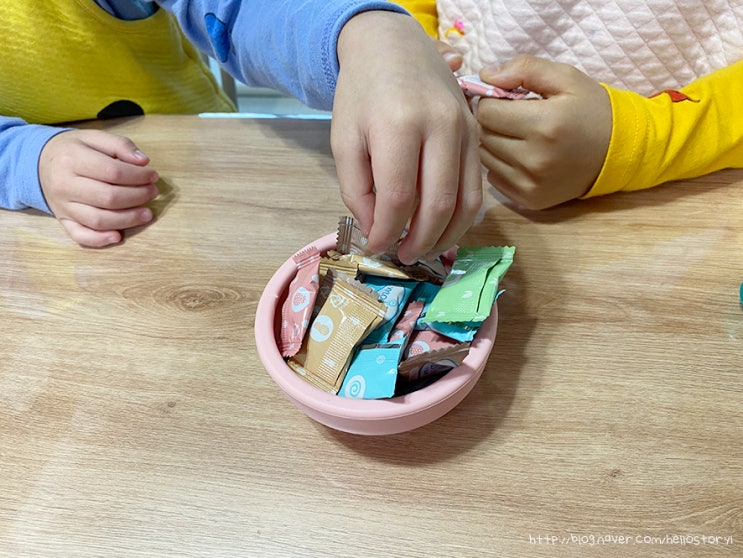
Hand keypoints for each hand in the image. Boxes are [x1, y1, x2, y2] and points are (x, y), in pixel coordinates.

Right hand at [39, 130, 159, 246]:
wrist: (39, 162)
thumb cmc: (74, 150)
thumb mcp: (94, 138)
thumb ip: (120, 145)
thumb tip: (143, 161)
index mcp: (72, 159)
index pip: (112, 172)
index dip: (138, 176)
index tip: (153, 175)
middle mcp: (64, 184)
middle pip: (108, 198)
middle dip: (138, 197)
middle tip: (153, 192)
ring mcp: (62, 205)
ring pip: (98, 220)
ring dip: (128, 220)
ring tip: (147, 213)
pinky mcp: (62, 220)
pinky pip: (80, 235)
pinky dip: (100, 239)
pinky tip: (118, 236)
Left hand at [332, 11, 481, 264]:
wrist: (393, 46)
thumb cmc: (362, 94)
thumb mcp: (344, 139)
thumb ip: (356, 188)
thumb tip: (377, 229)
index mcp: (399, 125)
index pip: (398, 197)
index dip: (386, 232)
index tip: (377, 247)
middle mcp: (440, 126)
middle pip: (438, 205)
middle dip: (419, 242)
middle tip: (402, 256)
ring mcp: (466, 129)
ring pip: (466, 202)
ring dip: (446, 236)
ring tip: (423, 249)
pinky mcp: (478, 133)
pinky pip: (477, 187)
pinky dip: (462, 216)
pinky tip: (442, 226)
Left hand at [476, 55, 611, 208]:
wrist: (619, 152)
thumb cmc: (591, 109)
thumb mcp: (566, 77)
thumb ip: (524, 69)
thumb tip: (484, 76)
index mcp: (543, 124)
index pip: (486, 112)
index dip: (492, 101)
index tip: (507, 99)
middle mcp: (534, 159)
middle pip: (484, 135)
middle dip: (493, 121)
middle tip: (514, 116)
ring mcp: (531, 183)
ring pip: (485, 158)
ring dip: (495, 144)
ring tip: (519, 135)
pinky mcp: (530, 199)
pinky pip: (494, 179)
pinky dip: (502, 165)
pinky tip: (523, 156)